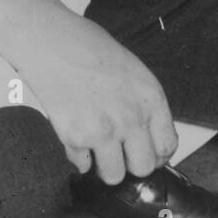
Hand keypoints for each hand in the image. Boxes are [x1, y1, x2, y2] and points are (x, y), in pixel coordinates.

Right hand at [19, 0, 177, 183]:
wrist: (50, 41)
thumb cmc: (86, 46)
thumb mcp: (131, 70)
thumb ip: (142, 104)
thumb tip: (145, 134)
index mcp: (150, 97)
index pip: (167, 146)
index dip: (155, 154)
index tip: (144, 153)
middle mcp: (131, 118)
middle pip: (143, 168)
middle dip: (130, 163)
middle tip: (118, 152)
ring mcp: (103, 131)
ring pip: (113, 176)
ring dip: (103, 165)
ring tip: (95, 146)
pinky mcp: (75, 138)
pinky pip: (81, 165)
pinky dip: (77, 156)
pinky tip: (74, 133)